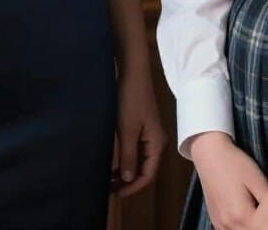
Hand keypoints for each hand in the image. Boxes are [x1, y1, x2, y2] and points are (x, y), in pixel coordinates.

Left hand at [112, 66, 167, 196]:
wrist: (133, 72)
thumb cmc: (131, 100)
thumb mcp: (127, 130)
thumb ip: (129, 156)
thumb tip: (129, 179)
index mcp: (157, 144)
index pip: (148, 175)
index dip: (133, 187)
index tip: (117, 194)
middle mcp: (156, 141)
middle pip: (145, 169)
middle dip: (129, 181)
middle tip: (110, 189)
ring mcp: (149, 133)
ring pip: (140, 160)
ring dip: (127, 171)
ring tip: (110, 179)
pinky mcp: (142, 126)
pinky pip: (136, 149)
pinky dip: (126, 158)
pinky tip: (115, 162)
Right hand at [190, 131, 267, 229]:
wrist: (209, 153)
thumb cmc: (235, 164)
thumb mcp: (257, 180)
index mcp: (241, 216)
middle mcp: (228, 224)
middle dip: (264, 227)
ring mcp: (219, 224)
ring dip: (251, 229)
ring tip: (261, 217)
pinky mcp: (215, 220)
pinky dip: (241, 228)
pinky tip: (248, 218)